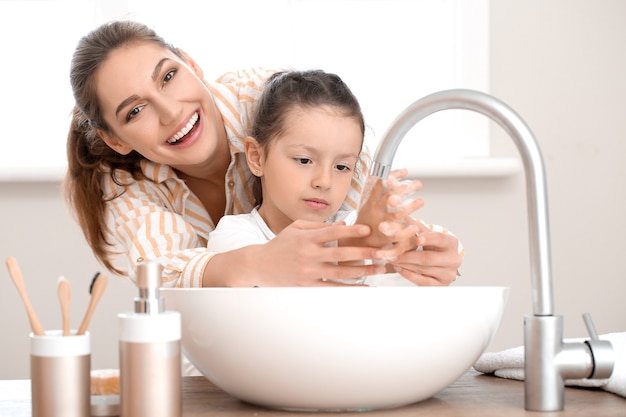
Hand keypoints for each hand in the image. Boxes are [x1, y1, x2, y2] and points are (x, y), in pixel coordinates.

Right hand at [217, 220, 386, 286]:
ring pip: (340, 273)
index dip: (351, 230)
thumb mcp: (296, 228)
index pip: (332, 232)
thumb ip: (319, 225)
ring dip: (363, 270)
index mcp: (306, 238)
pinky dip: (349, 288)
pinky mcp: (307, 286)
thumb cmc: (280, 245)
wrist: (259, 265)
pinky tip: (364, 287)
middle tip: (383, 252)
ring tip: (379, 268)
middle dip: (364, 252)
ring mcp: (308, 272)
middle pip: (341, 254)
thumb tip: (343, 223)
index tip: (368, 229)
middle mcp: (308, 255)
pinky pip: (332, 288)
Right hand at [344, 169, 422, 258]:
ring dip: (409, 208)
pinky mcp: (384, 239)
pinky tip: (415, 227)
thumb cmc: (366, 222)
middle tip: (418, 183)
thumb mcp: (368, 205)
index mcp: (371, 203)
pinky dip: (406, 231)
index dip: (392, 177)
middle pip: (389, 198)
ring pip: (395, 215)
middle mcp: (375, 213)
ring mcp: (380, 225)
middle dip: (403, 190)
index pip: (380, 186)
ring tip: (422, 200)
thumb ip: (379, 193)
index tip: (405, 171)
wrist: (356, 244)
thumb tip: (391, 177)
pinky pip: (396, 235)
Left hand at [388, 219, 461, 285]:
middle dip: (407, 256)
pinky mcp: (442, 285)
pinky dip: (409, 275)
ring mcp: (449, 274)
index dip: (428, 238)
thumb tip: (396, 209)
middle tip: (390, 254)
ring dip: (404, 265)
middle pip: (428, 258)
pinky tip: (399, 269)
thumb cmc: (429, 245)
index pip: (440, 239)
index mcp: (451, 242)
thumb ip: (412, 224)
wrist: (438, 261)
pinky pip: (423, 281)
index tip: (417, 238)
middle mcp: (454, 259)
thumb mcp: (424, 233)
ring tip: (391, 259)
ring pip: (423, 269)